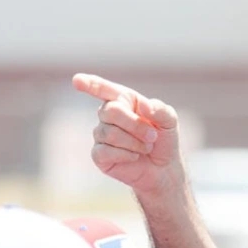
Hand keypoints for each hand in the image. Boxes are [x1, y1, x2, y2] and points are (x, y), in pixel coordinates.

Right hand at [72, 73, 181, 195]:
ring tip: (146, 147)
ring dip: (134, 142)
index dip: (90, 84)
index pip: (104, 89)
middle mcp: (108, 115)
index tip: (77, 80)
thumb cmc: (164, 139)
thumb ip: (160, 109)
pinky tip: (135, 156)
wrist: (164, 168)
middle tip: (153, 136)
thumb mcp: (170, 121)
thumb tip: (143, 106)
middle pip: (111, 111)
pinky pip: (105, 151)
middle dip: (135, 125)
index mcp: (124, 100)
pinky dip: (125, 155)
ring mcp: (101, 134)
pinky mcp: (99, 154)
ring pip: (109, 133)